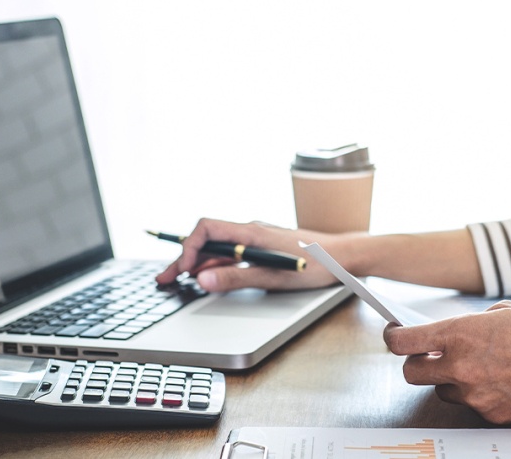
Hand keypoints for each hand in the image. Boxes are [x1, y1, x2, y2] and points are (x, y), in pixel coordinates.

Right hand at [154, 218, 352, 291]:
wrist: (345, 256)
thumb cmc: (315, 265)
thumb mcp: (273, 277)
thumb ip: (236, 279)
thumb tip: (202, 280)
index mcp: (251, 232)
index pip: (206, 229)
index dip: (189, 248)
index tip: (182, 270)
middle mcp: (250, 230)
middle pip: (207, 239)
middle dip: (184, 258)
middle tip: (165, 279)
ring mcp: (255, 238)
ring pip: (217, 247)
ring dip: (197, 262)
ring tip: (179, 280)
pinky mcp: (262, 246)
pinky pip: (231, 252)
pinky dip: (214, 264)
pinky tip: (208, 276)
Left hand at [383, 300, 510, 424]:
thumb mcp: (506, 312)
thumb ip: (472, 323)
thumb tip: (455, 331)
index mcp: (460, 334)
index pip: (403, 342)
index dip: (393, 337)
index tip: (394, 335)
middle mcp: (461, 367)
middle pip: (411, 373)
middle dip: (417, 364)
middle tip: (430, 357)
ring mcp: (476, 395)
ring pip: (442, 391)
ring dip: (451, 380)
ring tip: (480, 367)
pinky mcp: (492, 415)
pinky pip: (472, 405)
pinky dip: (479, 394)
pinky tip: (502, 382)